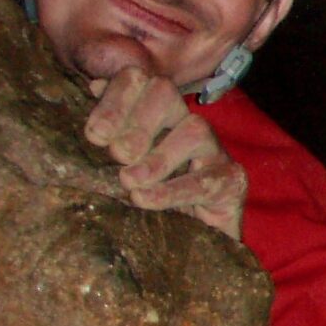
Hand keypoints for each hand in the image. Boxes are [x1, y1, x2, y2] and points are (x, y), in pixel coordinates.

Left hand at [85, 68, 245, 239]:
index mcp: (154, 113)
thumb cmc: (148, 199)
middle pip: (164, 93)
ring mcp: (213, 150)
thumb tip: (93, 87)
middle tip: (117, 155)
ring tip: (130, 180)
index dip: (115, 100)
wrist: (194, 244)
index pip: (137, 81)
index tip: (95, 135)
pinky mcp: (232, 180)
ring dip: (157, 156)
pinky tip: (145, 199)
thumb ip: (110, 132)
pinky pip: (206, 178)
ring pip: (193, 130)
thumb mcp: (119, 166)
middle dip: (136, 122)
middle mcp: (184, 121)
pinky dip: (172, 189)